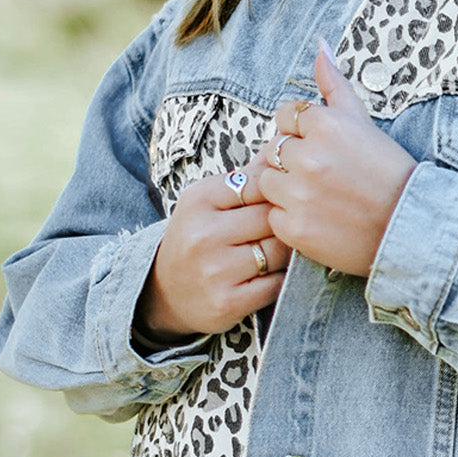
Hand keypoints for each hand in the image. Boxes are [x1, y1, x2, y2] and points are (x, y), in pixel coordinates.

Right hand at [136, 153, 291, 342]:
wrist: (166, 292)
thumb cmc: (198, 238)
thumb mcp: (207, 202)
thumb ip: (244, 181)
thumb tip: (284, 154)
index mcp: (198, 200)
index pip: (259, 183)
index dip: (279, 191)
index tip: (282, 199)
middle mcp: (203, 234)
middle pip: (272, 217)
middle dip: (286, 222)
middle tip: (291, 227)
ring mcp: (215, 270)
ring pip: (278, 251)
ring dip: (287, 252)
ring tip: (281, 251)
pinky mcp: (228, 302)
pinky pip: (276, 284)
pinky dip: (282, 279)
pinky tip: (274, 275)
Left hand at [258, 42, 416, 276]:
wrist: (409, 226)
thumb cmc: (388, 173)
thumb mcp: (362, 122)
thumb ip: (335, 84)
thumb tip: (320, 45)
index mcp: (325, 125)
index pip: (285, 117)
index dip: (301, 134)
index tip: (323, 150)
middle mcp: (308, 157)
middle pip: (273, 149)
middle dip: (292, 161)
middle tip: (324, 176)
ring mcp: (299, 194)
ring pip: (268, 182)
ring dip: (286, 189)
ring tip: (319, 197)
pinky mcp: (295, 228)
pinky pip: (274, 216)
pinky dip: (292, 219)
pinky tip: (319, 218)